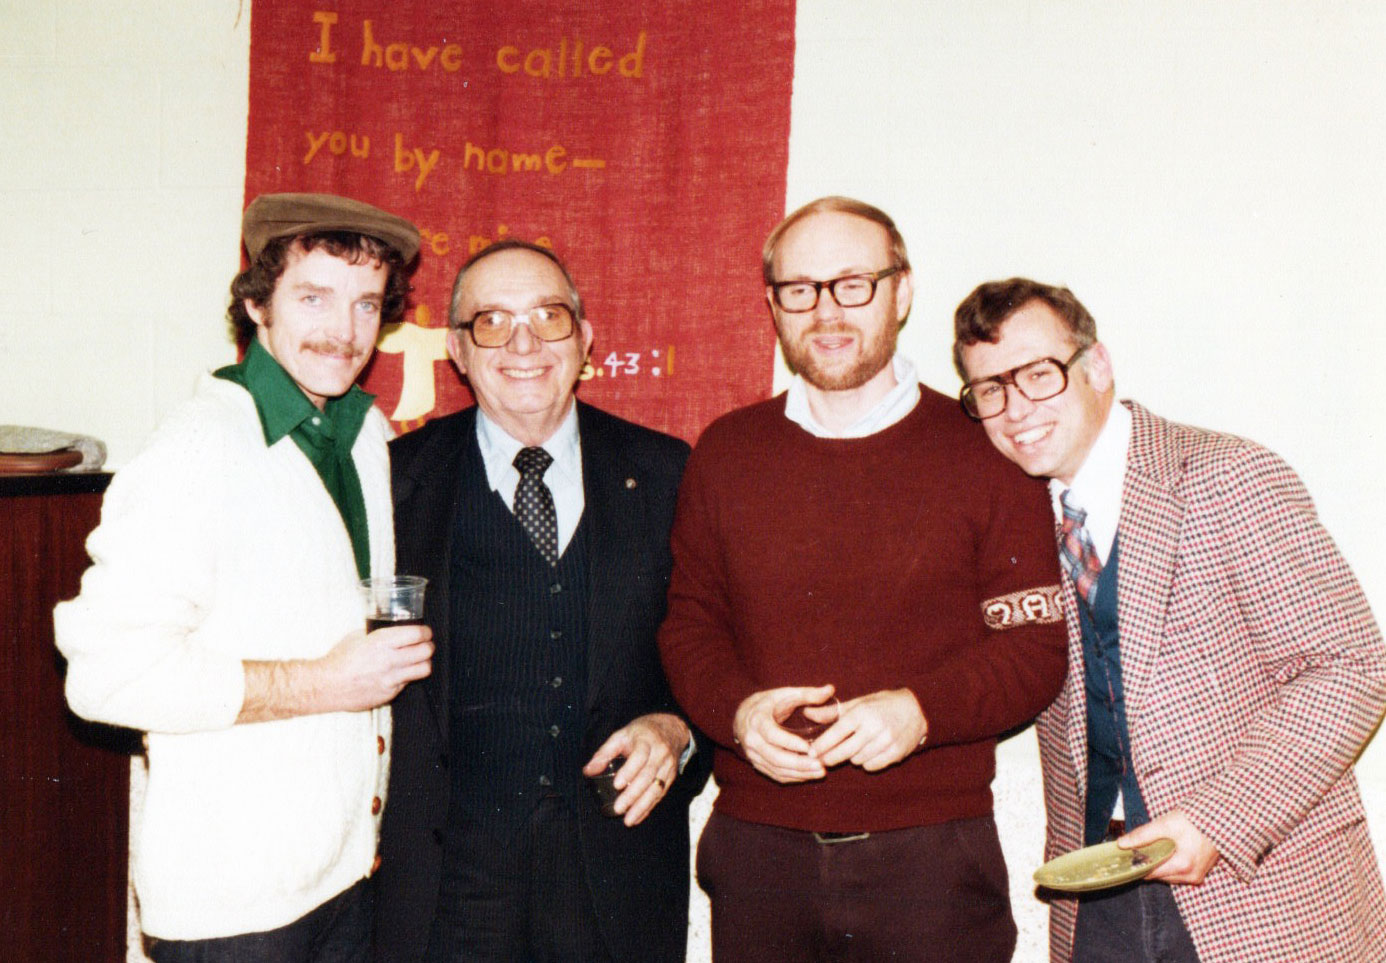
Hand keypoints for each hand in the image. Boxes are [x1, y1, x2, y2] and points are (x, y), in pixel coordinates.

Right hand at [239, 623, 432, 722]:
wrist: (326, 686)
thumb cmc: (338, 659)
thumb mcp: (357, 636)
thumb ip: (378, 633)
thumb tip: (391, 629)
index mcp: (382, 642)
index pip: (418, 634)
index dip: (425, 632)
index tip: (425, 632)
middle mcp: (390, 660)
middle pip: (426, 651)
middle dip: (428, 646)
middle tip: (425, 645)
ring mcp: (391, 679)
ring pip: (424, 669)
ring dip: (424, 663)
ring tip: (418, 660)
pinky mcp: (389, 694)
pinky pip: (407, 683)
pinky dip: (406, 677)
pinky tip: (398, 674)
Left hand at [583, 712, 688, 826]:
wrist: (671, 728)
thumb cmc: (642, 733)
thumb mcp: (621, 735)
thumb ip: (604, 753)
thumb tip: (588, 771)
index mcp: (646, 741)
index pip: (639, 757)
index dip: (629, 771)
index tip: (617, 785)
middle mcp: (659, 754)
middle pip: (647, 776)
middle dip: (633, 794)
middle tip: (618, 808)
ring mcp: (667, 767)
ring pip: (656, 789)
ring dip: (642, 806)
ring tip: (628, 820)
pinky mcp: (670, 777)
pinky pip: (660, 795)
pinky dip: (648, 808)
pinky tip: (637, 818)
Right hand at [732, 685, 835, 783]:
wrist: (742, 716)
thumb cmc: (768, 704)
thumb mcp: (785, 694)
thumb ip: (808, 694)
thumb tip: (831, 689)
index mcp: (757, 720)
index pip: (772, 735)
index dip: (790, 743)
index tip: (810, 748)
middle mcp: (752, 740)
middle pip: (775, 757)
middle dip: (799, 764)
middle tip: (820, 765)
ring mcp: (753, 755)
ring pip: (776, 769)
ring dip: (799, 773)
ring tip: (820, 772)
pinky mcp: (757, 764)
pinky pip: (775, 775)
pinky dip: (793, 777)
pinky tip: (809, 775)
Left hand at [812, 688, 926, 771]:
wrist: (916, 709)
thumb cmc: (882, 705)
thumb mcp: (857, 703)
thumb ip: (832, 711)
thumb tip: (807, 713)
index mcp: (862, 713)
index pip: (836, 733)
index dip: (821, 745)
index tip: (811, 752)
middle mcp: (874, 728)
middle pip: (844, 751)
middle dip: (829, 757)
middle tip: (821, 760)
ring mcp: (886, 742)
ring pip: (857, 760)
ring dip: (849, 758)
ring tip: (849, 750)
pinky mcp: (895, 753)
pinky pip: (871, 766)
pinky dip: (865, 762)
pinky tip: (865, 754)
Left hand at [1119, 809, 1218, 884]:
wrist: (1220, 818)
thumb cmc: (1194, 820)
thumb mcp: (1165, 824)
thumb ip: (1142, 835)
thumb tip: (1121, 844)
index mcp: (1182, 866)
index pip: (1150, 873)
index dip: (1137, 864)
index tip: (1126, 856)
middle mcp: (1191, 876)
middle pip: (1159, 875)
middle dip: (1149, 863)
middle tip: (1141, 848)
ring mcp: (1198, 876)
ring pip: (1169, 875)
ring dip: (1161, 864)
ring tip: (1157, 847)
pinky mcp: (1201, 872)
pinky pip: (1179, 873)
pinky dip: (1171, 864)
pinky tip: (1169, 851)